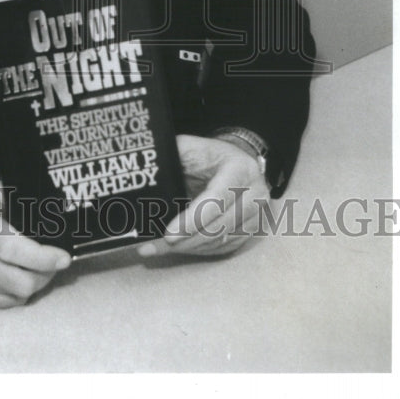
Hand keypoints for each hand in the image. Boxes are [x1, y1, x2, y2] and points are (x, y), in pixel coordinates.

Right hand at [0, 161, 70, 307]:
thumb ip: (15, 204)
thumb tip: (52, 220)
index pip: (13, 250)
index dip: (43, 258)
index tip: (63, 258)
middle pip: (17, 280)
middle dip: (45, 274)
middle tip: (56, 263)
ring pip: (12, 294)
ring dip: (33, 284)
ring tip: (41, 269)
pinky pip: (0, 302)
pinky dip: (16, 293)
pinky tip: (21, 277)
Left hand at [137, 135, 269, 257]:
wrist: (236, 161)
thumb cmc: (209, 156)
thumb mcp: (192, 147)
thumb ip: (172, 155)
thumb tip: (142, 166)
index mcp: (240, 169)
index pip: (217, 199)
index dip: (193, 218)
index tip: (169, 233)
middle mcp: (255, 193)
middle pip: (220, 226)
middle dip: (187, 239)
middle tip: (158, 244)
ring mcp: (257, 214)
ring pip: (221, 241)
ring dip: (190, 248)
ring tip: (160, 248)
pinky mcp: (251, 230)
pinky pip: (224, 247)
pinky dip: (200, 250)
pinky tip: (179, 248)